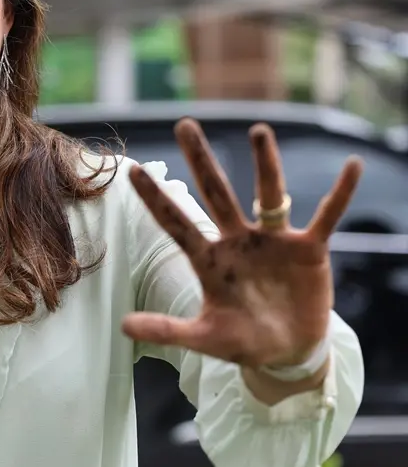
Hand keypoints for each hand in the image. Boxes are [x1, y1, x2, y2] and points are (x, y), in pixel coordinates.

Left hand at [123, 118, 362, 367]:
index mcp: (208, 258)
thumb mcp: (204, 336)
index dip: (155, 199)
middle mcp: (237, 240)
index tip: (132, 170)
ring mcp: (272, 241)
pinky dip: (340, 193)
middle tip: (184, 123)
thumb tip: (123, 326)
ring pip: (267, 194)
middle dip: (201, 160)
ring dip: (265, 163)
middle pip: (215, 192)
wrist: (286, 352)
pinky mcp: (308, 249)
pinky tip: (352, 167)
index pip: (176, 223)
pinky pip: (326, 216)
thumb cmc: (241, 340)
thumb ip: (167, 329)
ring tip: (259, 130)